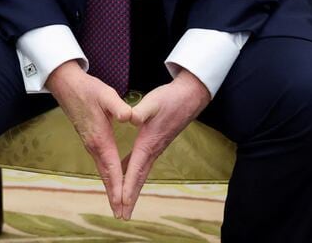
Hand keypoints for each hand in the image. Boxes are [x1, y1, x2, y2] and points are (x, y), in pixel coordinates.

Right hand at [46, 61, 133, 218]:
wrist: (66, 84)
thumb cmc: (87, 88)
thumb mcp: (105, 94)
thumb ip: (119, 106)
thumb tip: (130, 117)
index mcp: (100, 138)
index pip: (112, 167)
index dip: (119, 185)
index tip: (123, 202)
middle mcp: (93, 145)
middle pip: (106, 176)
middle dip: (114, 196)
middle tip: (121, 215)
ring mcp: (90, 144)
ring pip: (102, 171)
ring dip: (111, 189)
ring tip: (118, 205)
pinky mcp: (90, 140)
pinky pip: (101, 164)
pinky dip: (108, 177)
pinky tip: (111, 181)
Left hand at [121, 68, 210, 218]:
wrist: (189, 96)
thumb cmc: (170, 99)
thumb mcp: (152, 102)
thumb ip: (140, 111)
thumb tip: (131, 118)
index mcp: (148, 142)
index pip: (136, 169)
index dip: (128, 186)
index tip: (121, 202)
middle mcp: (153, 149)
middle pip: (139, 178)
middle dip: (130, 197)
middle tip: (122, 216)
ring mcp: (155, 148)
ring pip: (140, 173)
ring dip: (132, 188)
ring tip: (123, 204)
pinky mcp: (155, 143)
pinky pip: (141, 163)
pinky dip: (132, 173)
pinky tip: (125, 174)